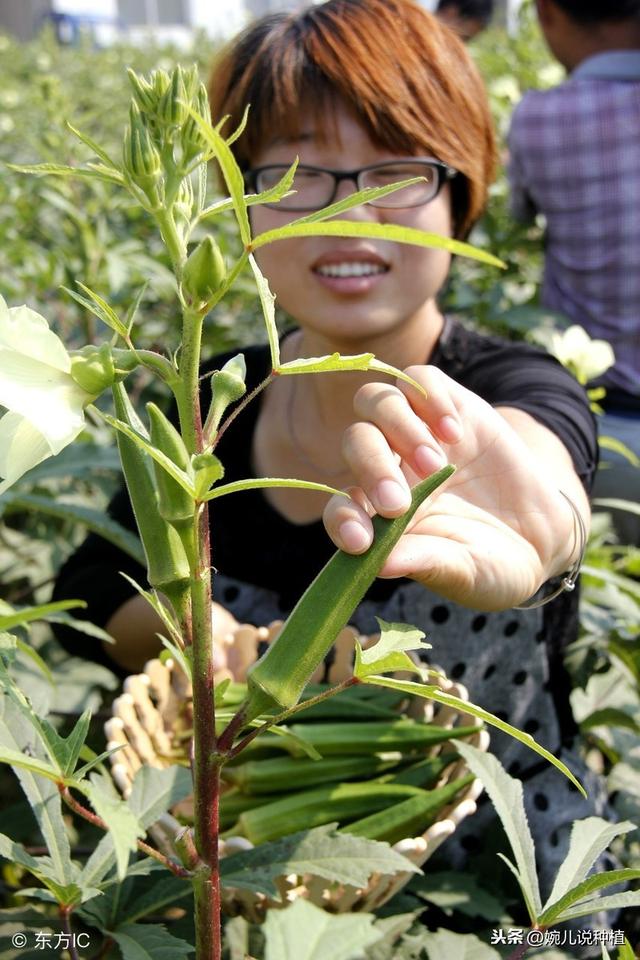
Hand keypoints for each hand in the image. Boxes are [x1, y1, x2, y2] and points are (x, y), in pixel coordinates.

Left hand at [322, 365, 584, 610]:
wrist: (543, 538)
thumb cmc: (492, 565)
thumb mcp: (464, 573)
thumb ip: (424, 561)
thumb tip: (380, 564)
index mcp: (379, 515)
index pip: (340, 507)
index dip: (342, 519)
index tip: (360, 542)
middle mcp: (390, 468)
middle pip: (356, 442)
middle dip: (371, 467)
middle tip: (399, 502)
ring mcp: (417, 433)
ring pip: (376, 401)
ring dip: (399, 428)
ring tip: (436, 464)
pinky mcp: (451, 408)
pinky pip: (420, 379)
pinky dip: (429, 399)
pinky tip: (453, 433)